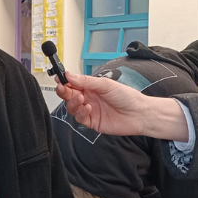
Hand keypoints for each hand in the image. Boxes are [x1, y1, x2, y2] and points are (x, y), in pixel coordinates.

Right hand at [55, 72, 188, 140]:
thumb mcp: (105, 84)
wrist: (139, 114)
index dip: (64, 81)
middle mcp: (88, 98)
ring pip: (72, 107)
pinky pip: (80, 118)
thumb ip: (86, 81)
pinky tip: (88, 107)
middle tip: (63, 88)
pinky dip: (81, 112)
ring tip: (81, 98)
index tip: (59, 79)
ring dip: (73, 102)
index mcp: (91, 87)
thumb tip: (69, 75)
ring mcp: (89, 110)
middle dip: (64, 91)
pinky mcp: (92, 122)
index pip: (72, 83)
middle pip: (69, 95)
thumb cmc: (126, 97)